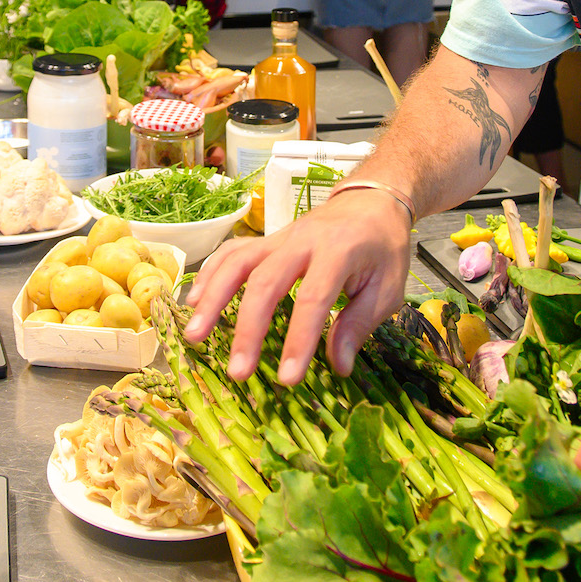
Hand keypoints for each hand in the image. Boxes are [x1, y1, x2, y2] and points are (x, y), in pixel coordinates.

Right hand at [185, 189, 411, 383]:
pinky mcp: (265, 239)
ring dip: (213, 298)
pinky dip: (209, 275)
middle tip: (237, 371)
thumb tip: (338, 366)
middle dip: (248, 330)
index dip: (299, 340)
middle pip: (265, 283)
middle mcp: (302, 241)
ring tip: (195, 335)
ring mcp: (279, 237)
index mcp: (339, 251)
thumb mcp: (387, 288)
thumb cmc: (382, 249)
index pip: (313, 299)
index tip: (288, 379)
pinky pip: (231, 252)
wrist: (370, 202)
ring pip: (237, 263)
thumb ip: (359, 325)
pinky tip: (193, 302)